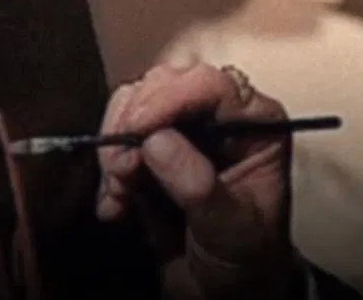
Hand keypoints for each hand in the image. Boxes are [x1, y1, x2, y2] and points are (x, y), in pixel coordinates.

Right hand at [96, 63, 302, 299]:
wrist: (228, 292)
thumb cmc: (247, 257)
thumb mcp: (231, 228)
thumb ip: (199, 185)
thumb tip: (157, 142)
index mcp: (254, 123)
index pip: (213, 84)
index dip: (170, 98)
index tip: (138, 130)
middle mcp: (219, 116)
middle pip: (166, 84)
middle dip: (135, 123)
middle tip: (123, 169)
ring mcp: (183, 130)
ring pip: (135, 104)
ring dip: (116, 147)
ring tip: (120, 193)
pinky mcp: (152, 151)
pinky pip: (118, 137)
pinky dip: (107, 169)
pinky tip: (114, 205)